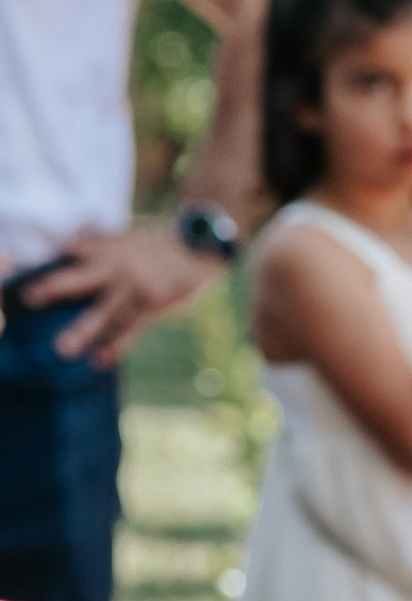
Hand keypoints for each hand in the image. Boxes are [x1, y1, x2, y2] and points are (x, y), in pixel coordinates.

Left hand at [20, 221, 224, 362]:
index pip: (73, 256)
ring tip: (63, 349)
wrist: (198, 246)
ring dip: (83, 330)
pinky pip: (130, 329)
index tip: (23, 281)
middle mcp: (118, 267)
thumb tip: (70, 247)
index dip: (49, 266)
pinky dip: (115, 346)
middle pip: (81, 279)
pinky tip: (99, 361)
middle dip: (55, 288)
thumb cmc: (160, 247)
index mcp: (108, 250)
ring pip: (104, 312)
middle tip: (31, 299)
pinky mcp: (152, 304)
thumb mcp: (127, 238)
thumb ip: (100, 244)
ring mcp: (135, 287)